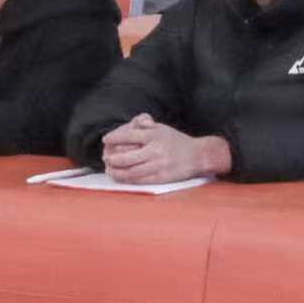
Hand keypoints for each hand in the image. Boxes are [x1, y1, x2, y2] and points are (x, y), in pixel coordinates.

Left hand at [101, 113, 230, 183]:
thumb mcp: (163, 128)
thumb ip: (147, 125)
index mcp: (154, 136)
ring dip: (116, 171)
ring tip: (109, 169)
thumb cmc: (178, 141)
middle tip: (105, 157)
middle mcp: (155, 150)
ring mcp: (157, 165)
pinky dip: (126, 179)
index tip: (106, 139)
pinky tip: (121, 177)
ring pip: (129, 171)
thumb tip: (136, 123)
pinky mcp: (159, 177)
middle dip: (112, 158)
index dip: (114, 137)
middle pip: (125, 157)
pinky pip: (138, 180)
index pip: (128, 136)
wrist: (198, 155)